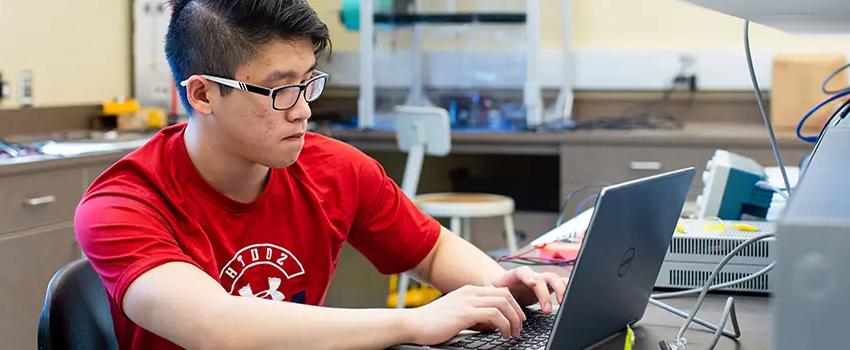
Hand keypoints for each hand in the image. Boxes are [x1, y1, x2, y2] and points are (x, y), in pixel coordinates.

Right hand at [403, 285, 525, 344]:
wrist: (413, 324)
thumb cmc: (432, 323)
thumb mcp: (457, 314)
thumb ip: (473, 314)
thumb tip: (491, 324)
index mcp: (468, 291)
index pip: (500, 291)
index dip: (513, 305)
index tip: (516, 319)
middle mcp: (470, 293)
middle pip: (506, 295)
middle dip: (517, 312)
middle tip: (519, 327)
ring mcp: (468, 301)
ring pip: (503, 303)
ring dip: (513, 320)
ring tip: (513, 333)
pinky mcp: (465, 313)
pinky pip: (494, 314)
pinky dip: (504, 325)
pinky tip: (503, 334)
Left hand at [489, 266, 567, 313]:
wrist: (505, 286)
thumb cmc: (499, 289)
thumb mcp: (495, 292)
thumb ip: (498, 294)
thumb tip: (501, 298)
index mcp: (517, 274)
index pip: (524, 272)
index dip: (529, 277)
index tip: (532, 283)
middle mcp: (532, 275)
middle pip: (543, 277)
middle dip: (547, 293)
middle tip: (547, 309)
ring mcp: (542, 280)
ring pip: (556, 279)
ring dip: (561, 290)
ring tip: (563, 304)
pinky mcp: (549, 286)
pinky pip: (562, 284)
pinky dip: (568, 290)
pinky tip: (570, 300)